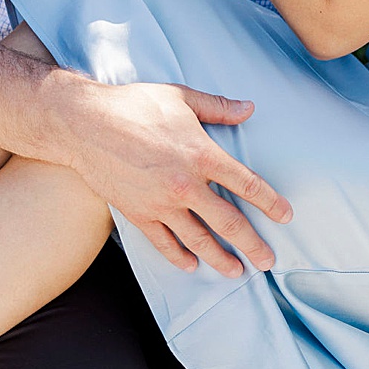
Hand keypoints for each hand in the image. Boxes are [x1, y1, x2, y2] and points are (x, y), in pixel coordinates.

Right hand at [64, 78, 290, 275]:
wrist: (83, 123)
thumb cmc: (132, 105)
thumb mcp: (179, 97)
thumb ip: (217, 107)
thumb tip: (248, 108)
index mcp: (201, 154)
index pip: (247, 184)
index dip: (270, 202)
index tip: (285, 216)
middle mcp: (186, 184)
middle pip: (229, 222)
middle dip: (253, 245)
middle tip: (268, 260)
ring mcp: (161, 203)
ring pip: (199, 239)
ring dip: (220, 258)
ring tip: (236, 271)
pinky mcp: (138, 213)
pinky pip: (164, 242)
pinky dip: (179, 256)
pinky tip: (191, 265)